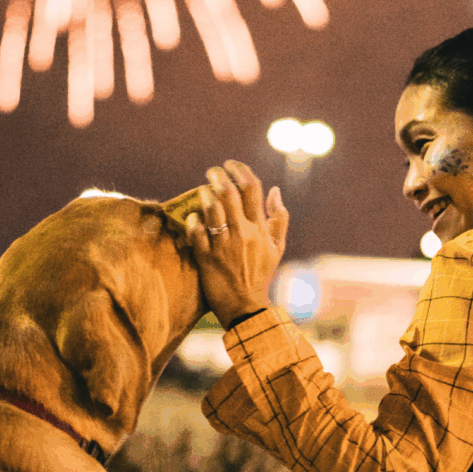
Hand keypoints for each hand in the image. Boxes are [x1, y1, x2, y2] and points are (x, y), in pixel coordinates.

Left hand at [185, 160, 288, 327]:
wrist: (247, 307)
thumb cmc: (261, 274)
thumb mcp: (277, 247)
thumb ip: (279, 217)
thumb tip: (275, 189)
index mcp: (260, 228)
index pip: (252, 188)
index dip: (239, 169)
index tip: (230, 164)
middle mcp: (243, 233)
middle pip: (228, 193)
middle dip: (217, 176)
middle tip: (212, 172)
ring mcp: (224, 246)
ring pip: (211, 209)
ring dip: (204, 194)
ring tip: (203, 191)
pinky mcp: (207, 259)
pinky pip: (196, 232)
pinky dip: (193, 221)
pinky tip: (193, 217)